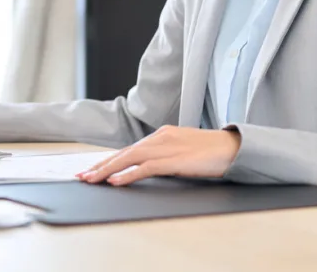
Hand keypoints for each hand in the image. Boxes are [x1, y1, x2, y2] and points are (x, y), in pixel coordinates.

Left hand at [77, 126, 240, 185]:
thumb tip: (147, 169)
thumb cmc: (211, 152)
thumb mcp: (183, 151)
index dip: (109, 159)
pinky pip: (146, 167)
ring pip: (129, 158)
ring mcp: (167, 147)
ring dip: (107, 169)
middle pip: (124, 152)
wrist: (233, 147)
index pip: (129, 148)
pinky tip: (116, 181)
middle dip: (101, 164)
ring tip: (92, 179)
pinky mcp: (175, 159)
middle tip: (83, 176)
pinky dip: (128, 174)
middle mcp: (161, 138)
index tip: (93, 169)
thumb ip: (165, 157)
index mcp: (162, 135)